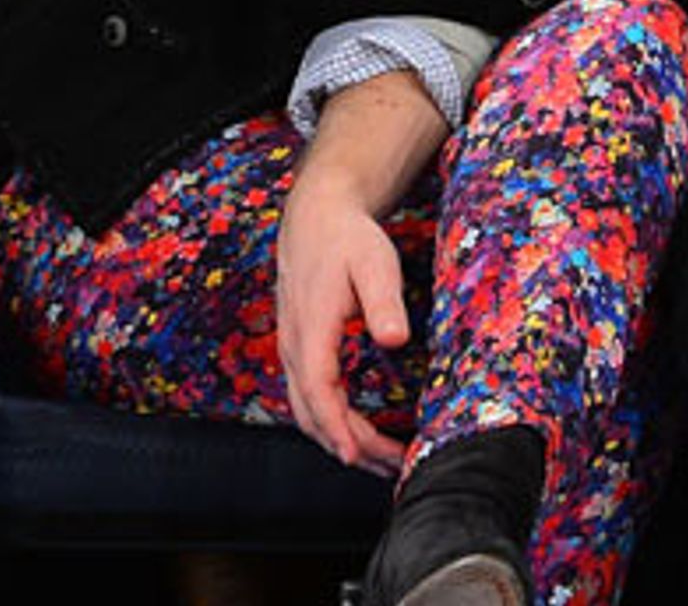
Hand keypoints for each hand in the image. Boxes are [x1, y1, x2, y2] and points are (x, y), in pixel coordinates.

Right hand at [275, 174, 409, 476]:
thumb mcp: (374, 263)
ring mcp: (293, 351)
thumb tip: (394, 339)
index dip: (337, 428)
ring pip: (308, 411)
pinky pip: (310, 398)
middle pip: (312, 413)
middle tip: (393, 468)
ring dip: (342, 441)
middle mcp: (294, 346)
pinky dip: (333, 423)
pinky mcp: (300, 351)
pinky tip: (361, 432)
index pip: (318, 390)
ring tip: (384, 462)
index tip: (359, 457)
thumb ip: (384, 302)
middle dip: (350, 447)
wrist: (316, 218)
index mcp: (311, 329)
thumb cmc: (347, 239)